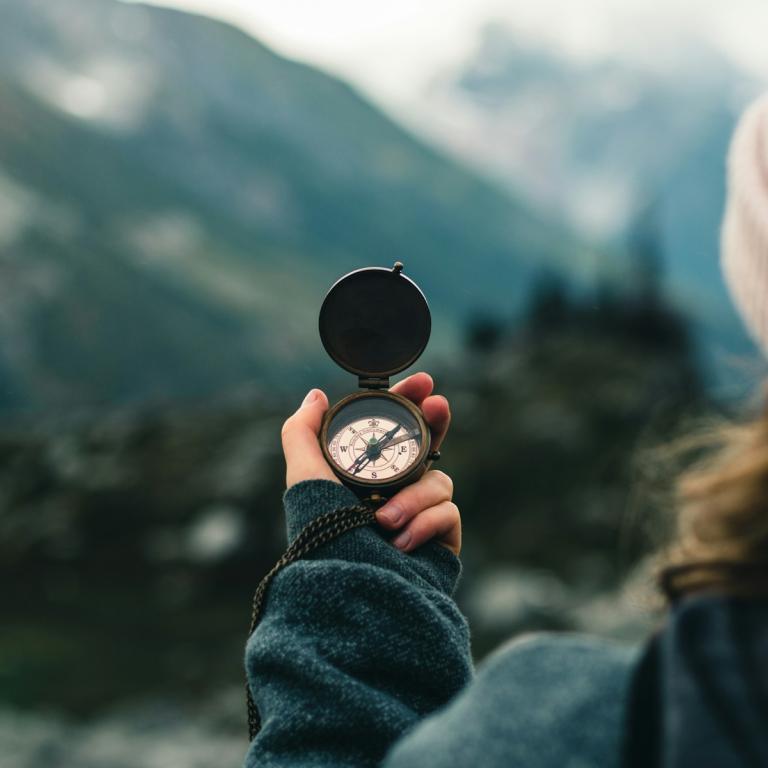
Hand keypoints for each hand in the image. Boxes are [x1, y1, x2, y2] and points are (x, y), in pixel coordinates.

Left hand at [281, 372, 459, 554]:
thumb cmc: (323, 535)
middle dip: (435, 422)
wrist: (350, 591)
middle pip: (427, 447)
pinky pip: (448, 513)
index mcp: (365, 477)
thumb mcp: (303, 477)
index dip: (409, 403)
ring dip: (413, 496)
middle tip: (438, 405)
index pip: (393, 432)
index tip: (422, 381)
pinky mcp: (440, 541)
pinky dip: (424, 523)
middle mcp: (393, 493)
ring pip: (437, 481)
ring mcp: (418, 517)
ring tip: (384, 521)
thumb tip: (316, 395)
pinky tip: (401, 543)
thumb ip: (302, 432)